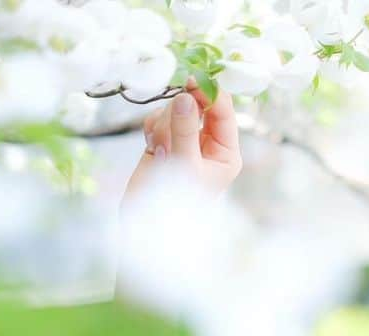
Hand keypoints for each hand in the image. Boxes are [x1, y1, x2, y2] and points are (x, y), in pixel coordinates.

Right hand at [122, 78, 241, 202]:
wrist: (142, 223)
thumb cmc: (170, 202)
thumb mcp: (183, 165)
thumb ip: (184, 129)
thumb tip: (186, 96)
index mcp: (226, 153)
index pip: (224, 112)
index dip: (209, 93)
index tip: (191, 79)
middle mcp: (209, 145)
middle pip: (199, 105)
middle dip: (180, 114)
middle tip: (168, 133)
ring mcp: (186, 142)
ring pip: (176, 110)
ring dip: (164, 124)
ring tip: (159, 150)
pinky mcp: (165, 142)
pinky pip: (159, 118)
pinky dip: (153, 127)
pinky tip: (151, 146)